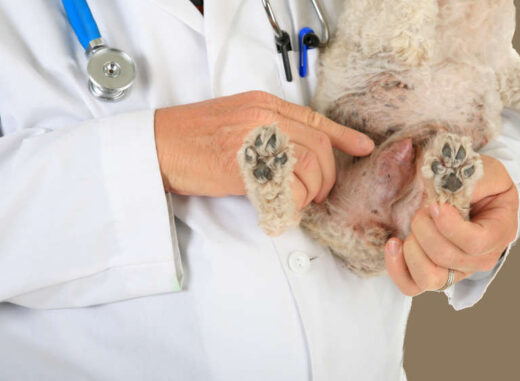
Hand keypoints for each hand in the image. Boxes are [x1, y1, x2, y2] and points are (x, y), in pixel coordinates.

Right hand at [154, 91, 374, 208]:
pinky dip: (292, 202)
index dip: (344, 135)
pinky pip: (288, 187)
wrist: (156, 146)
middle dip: (327, 176)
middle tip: (318, 193)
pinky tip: (282, 207)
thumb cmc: (190, 137)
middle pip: (319, 147)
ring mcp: (257, 140)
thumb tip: (295, 153)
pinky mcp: (247, 167)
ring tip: (298, 201)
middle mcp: (264, 116)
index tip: (363, 147)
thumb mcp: (235, 118)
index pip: (315, 119)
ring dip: (311, 192)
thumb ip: (267, 128)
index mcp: (263, 103)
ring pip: (309, 167)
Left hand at [384, 155, 518, 295]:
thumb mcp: (485, 172)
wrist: (473, 195)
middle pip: (445, 257)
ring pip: (428, 277)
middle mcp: (481, 259)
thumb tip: (446, 192)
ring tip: (413, 226)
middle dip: (425, 228)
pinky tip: (394, 244)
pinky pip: (411, 286)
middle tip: (424, 208)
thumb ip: (472, 180)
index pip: (474, 243)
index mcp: (499, 233)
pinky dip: (397, 268)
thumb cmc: (481, 183)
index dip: (449, 226)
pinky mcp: (435, 275)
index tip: (436, 206)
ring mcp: (457, 271)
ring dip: (412, 248)